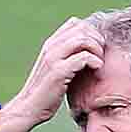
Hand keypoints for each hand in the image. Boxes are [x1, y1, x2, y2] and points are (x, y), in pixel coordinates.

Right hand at [0, 17, 104, 131]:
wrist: (29, 108)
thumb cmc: (45, 92)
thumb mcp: (54, 68)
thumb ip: (65, 57)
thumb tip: (85, 51)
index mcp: (50, 44)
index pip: (75, 23)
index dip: (90, 32)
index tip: (96, 48)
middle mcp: (51, 47)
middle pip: (82, 28)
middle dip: (97, 39)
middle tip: (101, 55)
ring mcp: (53, 58)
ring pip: (83, 39)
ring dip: (97, 49)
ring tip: (99, 63)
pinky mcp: (58, 72)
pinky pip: (83, 57)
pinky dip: (95, 62)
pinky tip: (97, 70)